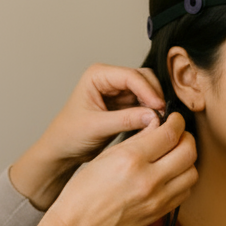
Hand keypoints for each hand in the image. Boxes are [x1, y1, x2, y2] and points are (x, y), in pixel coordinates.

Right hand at [8, 113, 196, 225]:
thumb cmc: (84, 191)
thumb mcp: (105, 156)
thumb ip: (136, 140)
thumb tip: (157, 126)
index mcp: (130, 159)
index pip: (170, 133)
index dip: (177, 122)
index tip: (175, 119)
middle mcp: (148, 179)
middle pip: (188, 151)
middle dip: (186, 137)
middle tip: (178, 134)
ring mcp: (157, 198)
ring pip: (192, 172)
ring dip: (187, 160)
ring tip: (175, 155)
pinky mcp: (160, 212)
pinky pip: (185, 191)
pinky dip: (183, 179)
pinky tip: (170, 174)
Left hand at [10, 64, 166, 208]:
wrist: (62, 150)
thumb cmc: (69, 135)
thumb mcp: (97, 127)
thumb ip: (125, 120)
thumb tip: (154, 116)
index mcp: (97, 75)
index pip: (131, 76)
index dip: (148, 90)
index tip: (159, 107)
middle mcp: (109, 79)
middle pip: (143, 78)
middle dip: (154, 96)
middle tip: (163, 116)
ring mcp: (117, 91)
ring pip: (147, 91)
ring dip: (154, 105)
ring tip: (159, 123)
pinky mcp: (124, 104)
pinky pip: (144, 104)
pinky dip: (151, 113)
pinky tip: (154, 125)